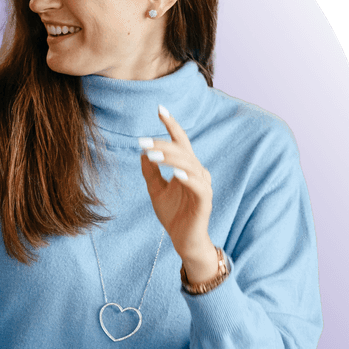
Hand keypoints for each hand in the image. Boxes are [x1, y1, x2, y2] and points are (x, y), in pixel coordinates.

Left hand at [139, 105, 218, 281]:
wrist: (183, 240)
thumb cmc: (173, 214)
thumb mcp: (156, 190)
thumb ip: (150, 172)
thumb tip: (142, 153)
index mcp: (187, 167)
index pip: (180, 142)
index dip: (171, 125)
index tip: (160, 109)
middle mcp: (198, 172)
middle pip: (183, 151)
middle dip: (163, 144)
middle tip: (142, 141)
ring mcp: (203, 186)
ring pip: (190, 165)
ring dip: (171, 159)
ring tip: (153, 155)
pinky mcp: (205, 201)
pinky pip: (198, 186)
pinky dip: (188, 178)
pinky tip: (176, 173)